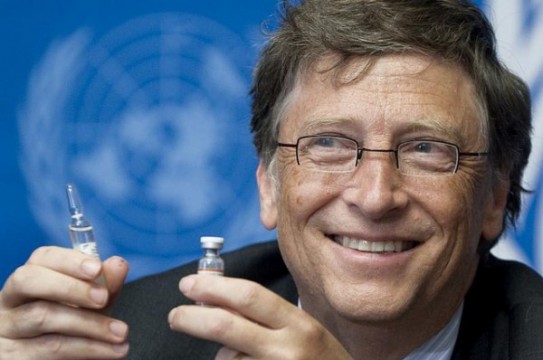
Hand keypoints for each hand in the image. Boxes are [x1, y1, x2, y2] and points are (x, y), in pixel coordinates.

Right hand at [0, 246, 129, 358]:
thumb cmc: (74, 328)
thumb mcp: (91, 305)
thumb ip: (105, 285)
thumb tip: (118, 264)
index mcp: (31, 280)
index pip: (42, 258)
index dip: (69, 261)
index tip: (97, 269)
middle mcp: (10, 300)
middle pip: (30, 281)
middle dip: (71, 287)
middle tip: (104, 298)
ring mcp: (6, 329)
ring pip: (43, 317)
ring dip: (90, 324)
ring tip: (120, 332)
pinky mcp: (10, 356)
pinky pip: (49, 349)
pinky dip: (87, 349)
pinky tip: (112, 350)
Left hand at [168, 275, 352, 359]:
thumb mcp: (302, 332)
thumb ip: (264, 316)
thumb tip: (214, 299)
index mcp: (300, 325)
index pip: (250, 296)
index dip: (213, 288)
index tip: (190, 284)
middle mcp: (288, 349)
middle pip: (225, 326)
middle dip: (191, 318)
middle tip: (175, 315)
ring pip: (226, 359)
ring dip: (223, 356)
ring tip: (243, 356)